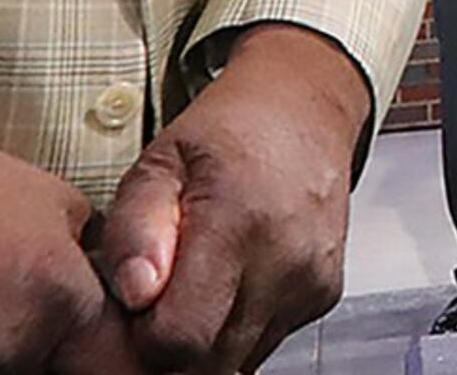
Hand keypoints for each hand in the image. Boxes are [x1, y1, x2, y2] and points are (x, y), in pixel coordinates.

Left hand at [92, 26, 373, 372]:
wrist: (305, 108)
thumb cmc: (227, 131)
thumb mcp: (160, 160)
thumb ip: (135, 227)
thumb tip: (135, 294)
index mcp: (236, 221)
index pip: (180, 337)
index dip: (142, 338)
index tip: (132, 311)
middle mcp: (285, 259)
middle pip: (210, 361)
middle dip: (172, 346)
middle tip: (156, 302)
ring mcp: (311, 281)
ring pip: (238, 360)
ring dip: (207, 339)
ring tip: (192, 288)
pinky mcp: (324, 295)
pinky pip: (266, 341)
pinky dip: (238, 327)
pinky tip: (229, 284)